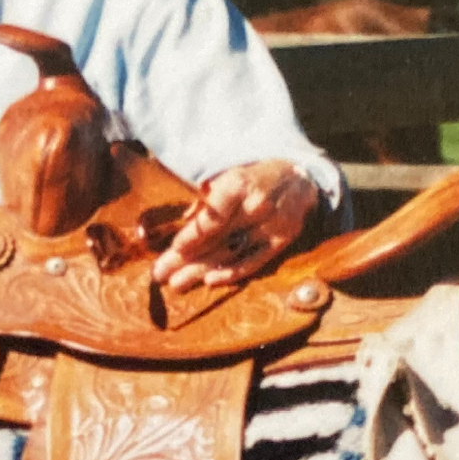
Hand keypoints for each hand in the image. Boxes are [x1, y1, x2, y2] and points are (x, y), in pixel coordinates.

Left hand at [150, 161, 320, 294]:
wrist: (298, 177)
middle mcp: (257, 206)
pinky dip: (232, 273)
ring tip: (176, 284)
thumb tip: (184, 220)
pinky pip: (254, 262)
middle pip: (217, 239)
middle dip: (186, 259)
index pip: (213, 217)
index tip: (174, 249)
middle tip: (160, 275)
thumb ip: (206, 198)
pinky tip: (210, 281)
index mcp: (239, 184)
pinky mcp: (282, 240)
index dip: (192, 236)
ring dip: (201, 271)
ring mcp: (272, 226)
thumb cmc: (252, 177)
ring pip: (231, 253)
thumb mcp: (227, 176)